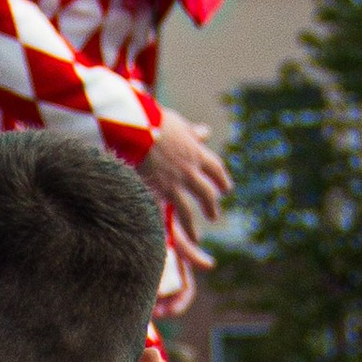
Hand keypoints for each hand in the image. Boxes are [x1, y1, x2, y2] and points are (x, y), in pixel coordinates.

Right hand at [141, 108, 230, 241]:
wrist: (136, 128)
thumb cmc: (154, 122)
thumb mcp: (179, 124)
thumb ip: (192, 133)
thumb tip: (205, 132)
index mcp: (196, 152)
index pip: (215, 170)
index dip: (221, 180)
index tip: (226, 189)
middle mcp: (189, 171)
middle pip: (206, 193)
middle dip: (210, 206)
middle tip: (213, 215)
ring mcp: (173, 184)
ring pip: (187, 211)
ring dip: (192, 227)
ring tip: (196, 238)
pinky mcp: (156, 192)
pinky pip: (166, 215)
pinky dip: (169, 229)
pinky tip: (169, 239)